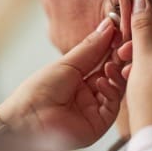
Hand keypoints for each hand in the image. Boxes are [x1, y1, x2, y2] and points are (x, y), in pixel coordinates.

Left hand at [0, 18, 124, 147]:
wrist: (28, 120)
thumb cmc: (38, 91)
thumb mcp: (67, 64)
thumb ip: (91, 48)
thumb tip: (108, 26)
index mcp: (78, 79)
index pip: (102, 61)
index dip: (112, 48)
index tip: (120, 34)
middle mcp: (89, 94)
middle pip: (112, 75)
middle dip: (118, 61)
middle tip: (124, 48)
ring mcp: (95, 109)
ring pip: (116, 90)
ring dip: (116, 76)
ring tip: (111, 66)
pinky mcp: (99, 124)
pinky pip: (112, 106)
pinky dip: (111, 92)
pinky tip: (102, 83)